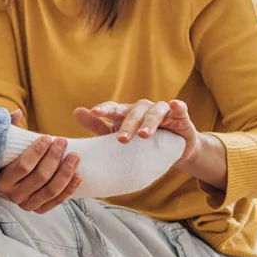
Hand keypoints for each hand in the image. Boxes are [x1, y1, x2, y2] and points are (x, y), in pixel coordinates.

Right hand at [0, 136, 82, 213]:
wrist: (6, 182)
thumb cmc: (6, 158)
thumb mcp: (4, 143)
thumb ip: (8, 128)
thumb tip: (17, 113)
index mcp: (1, 181)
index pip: (23, 166)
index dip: (37, 152)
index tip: (48, 137)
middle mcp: (13, 195)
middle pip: (40, 177)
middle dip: (54, 158)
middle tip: (63, 142)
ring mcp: (27, 204)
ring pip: (51, 190)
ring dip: (65, 172)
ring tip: (74, 156)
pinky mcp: (39, 209)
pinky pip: (57, 201)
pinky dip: (70, 189)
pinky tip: (79, 175)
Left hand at [74, 99, 200, 168]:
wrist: (173, 151)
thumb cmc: (141, 142)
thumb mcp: (118, 135)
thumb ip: (98, 125)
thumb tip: (76, 111)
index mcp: (126, 113)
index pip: (114, 109)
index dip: (105, 110)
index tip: (94, 112)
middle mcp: (143, 108)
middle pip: (133, 112)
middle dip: (127, 125)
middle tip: (121, 139)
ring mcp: (161, 111)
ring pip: (154, 112)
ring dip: (149, 122)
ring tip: (144, 135)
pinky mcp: (180, 116)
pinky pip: (179, 109)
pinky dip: (178, 106)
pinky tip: (175, 105)